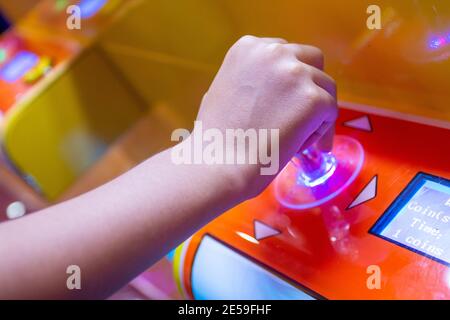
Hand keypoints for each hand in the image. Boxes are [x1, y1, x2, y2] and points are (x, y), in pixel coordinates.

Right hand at [196, 35, 337, 196]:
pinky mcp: (313, 98)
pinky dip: (321, 131)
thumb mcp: (222, 90)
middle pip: (312, 60)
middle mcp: (273, 51)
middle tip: (304, 114)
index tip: (289, 100)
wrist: (221, 163)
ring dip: (316, 112)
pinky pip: (330, 112)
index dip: (290, 79)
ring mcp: (295, 73)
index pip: (286, 53)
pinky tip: (299, 147)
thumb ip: (248, 79)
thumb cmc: (216, 137)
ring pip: (325, 88)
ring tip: (297, 139)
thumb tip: (271, 88)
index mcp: (248, 47)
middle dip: (311, 86)